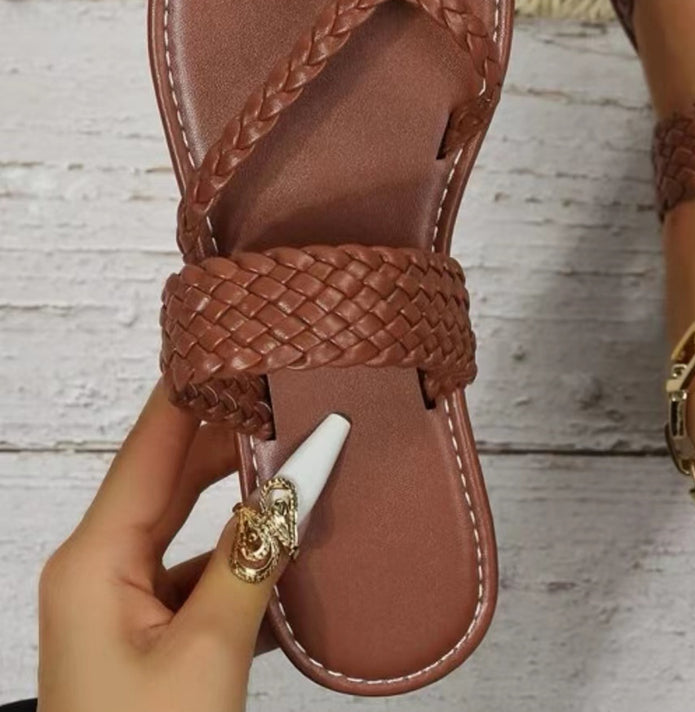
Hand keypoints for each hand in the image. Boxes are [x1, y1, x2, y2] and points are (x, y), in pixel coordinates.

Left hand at [37, 386, 347, 711]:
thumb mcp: (207, 652)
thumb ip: (254, 558)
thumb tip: (299, 483)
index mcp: (92, 561)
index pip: (150, 445)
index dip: (193, 391)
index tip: (237, 344)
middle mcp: (98, 569)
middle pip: (170, 475)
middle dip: (231, 436)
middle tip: (291, 395)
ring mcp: (121, 602)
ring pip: (187, 522)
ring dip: (242, 496)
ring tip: (300, 456)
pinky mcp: (148, 632)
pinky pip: (197, 568)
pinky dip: (241, 551)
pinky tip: (288, 542)